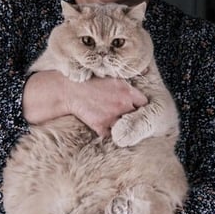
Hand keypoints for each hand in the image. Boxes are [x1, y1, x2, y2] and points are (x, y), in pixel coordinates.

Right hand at [23, 70, 146, 136]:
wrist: (70, 90)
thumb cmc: (90, 81)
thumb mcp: (112, 78)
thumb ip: (126, 86)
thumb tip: (138, 87)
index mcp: (127, 91)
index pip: (144, 103)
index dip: (141, 106)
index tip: (138, 108)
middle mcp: (123, 105)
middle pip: (136, 116)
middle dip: (132, 116)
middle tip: (128, 116)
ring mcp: (112, 117)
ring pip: (125, 127)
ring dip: (121, 126)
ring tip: (118, 124)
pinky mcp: (101, 126)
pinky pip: (110, 135)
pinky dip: (108, 133)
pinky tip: (105, 128)